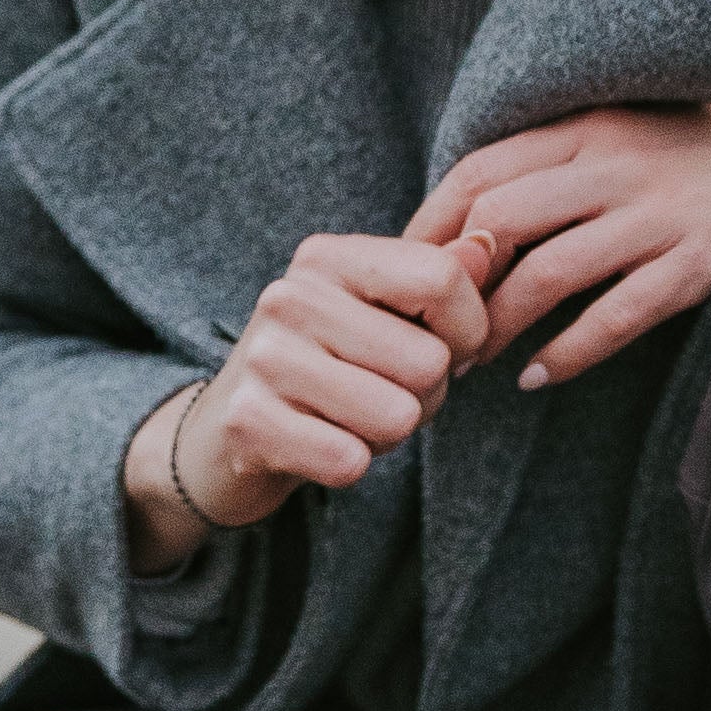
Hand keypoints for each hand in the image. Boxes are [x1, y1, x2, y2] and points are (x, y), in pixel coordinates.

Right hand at [122, 229, 493, 559]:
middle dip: (426, 396)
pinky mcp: (248, 422)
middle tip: (380, 393)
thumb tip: (486, 245)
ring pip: (397, 416)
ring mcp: (264, 358)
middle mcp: (289, 296)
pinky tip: (317, 445)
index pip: (442, 278)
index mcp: (328, 257)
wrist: (223, 434)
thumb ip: (438, 281)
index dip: (469, 330)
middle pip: (429, 361)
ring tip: (347, 418)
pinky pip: (349, 460)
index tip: (447, 350)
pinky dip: (348, 465)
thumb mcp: (381, 315)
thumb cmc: (325, 369)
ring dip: (387, 435)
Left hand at [407, 90, 710, 389]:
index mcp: (586, 128)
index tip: (401, 269)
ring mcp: (657, 216)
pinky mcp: (695, 265)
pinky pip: (616, 316)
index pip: (479, 170)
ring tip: (472, 362)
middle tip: (429, 328)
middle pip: (499, 222)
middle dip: (452, 284)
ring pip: (548, 274)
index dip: (430, 223)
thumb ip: (551, 165)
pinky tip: (539, 377)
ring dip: (498, 326)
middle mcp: (615, 166)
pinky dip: (569, 352)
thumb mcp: (618, 134)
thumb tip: (462, 220)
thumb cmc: (691, 152)